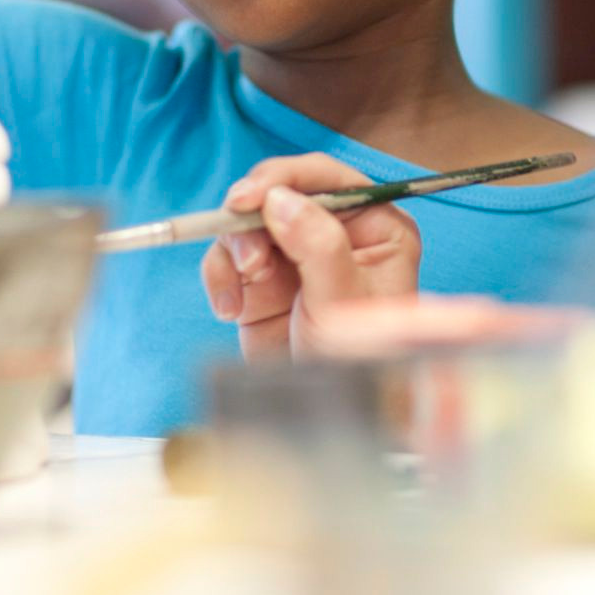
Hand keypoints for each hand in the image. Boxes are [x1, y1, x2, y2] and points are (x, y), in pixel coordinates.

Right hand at [200, 155, 421, 359]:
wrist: (327, 415)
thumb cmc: (358, 362)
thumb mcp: (343, 303)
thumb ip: (318, 246)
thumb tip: (282, 200)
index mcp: (375, 227)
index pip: (328, 178)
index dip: (284, 178)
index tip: (249, 196)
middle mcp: (335, 234)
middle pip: (279, 194)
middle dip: (252, 218)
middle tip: (242, 247)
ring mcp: (294, 257)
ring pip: (246, 224)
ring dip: (234, 250)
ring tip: (244, 288)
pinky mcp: (260, 283)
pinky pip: (226, 259)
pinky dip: (219, 278)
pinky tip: (231, 310)